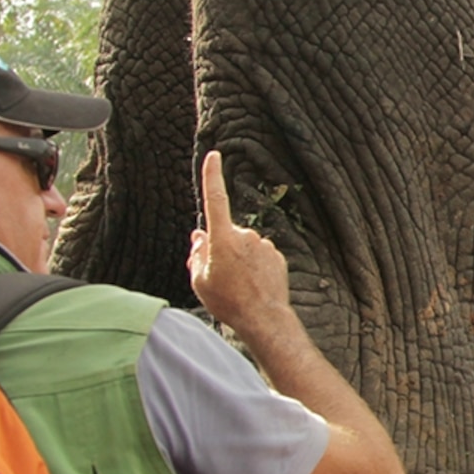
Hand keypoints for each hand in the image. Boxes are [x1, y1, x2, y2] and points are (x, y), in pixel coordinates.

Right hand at [187, 151, 294, 342]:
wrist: (263, 318)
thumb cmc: (227, 301)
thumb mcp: (200, 280)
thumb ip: (196, 254)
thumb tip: (199, 236)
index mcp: (222, 238)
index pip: (215, 199)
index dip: (212, 176)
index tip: (214, 155)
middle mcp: (245, 235)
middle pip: (227, 235)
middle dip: (221, 248)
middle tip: (219, 276)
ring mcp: (263, 245)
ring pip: (244, 247)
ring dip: (239, 259)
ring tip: (238, 286)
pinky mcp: (277, 256)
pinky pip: (260, 256)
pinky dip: (255, 267)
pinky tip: (254, 285)